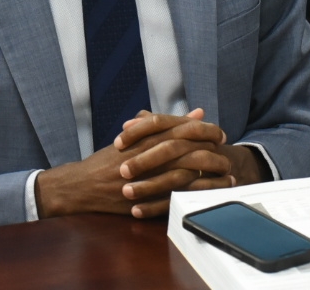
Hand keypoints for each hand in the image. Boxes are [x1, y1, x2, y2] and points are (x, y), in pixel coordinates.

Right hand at [34, 108, 231, 218]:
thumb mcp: (136, 135)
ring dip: (210, 176)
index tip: (220, 133)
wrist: (81, 184)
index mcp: (145, 136)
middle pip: (188, 150)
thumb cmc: (110, 158)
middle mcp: (147, 154)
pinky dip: (195, 194)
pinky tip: (210, 194)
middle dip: (212, 151)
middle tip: (227, 154)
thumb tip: (197, 112)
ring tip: (227, 176)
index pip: (182, 129)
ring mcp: (146, 177)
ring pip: (185, 174)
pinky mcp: (144, 197)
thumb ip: (167, 123)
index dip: (205, 130)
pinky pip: (175, 196)